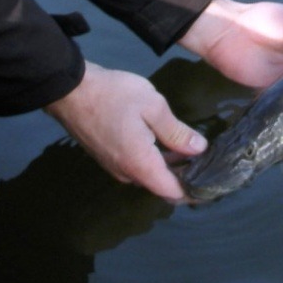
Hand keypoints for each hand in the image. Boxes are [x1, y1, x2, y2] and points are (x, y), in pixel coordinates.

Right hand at [44, 61, 207, 201]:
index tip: (212, 177)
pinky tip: (160, 137)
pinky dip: (151, 157)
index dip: (195, 190)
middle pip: (161, 184)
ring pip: (147, 174)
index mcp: (141, 165)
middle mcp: (127, 173)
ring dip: (166, 164)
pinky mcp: (106, 156)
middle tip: (205, 155)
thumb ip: (176, 131)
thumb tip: (199, 149)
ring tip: (186, 144)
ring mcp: (114, 166)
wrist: (69, 89)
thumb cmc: (113, 95)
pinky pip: (134, 164)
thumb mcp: (152, 105)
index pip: (174, 193)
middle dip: (183, 174)